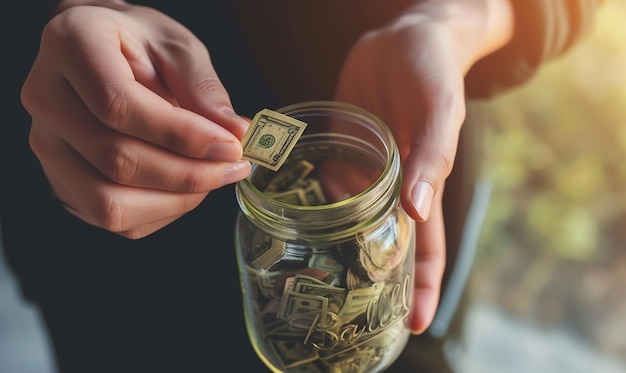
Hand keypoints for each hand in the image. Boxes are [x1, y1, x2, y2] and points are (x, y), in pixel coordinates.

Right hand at [21, 0, 250, 238]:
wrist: (103, 52)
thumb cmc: (140, 44)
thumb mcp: (178, 47)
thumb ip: (204, 89)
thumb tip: (235, 134)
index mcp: (71, 45)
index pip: (118, 106)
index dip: (181, 135)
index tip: (229, 146)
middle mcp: (45, 98)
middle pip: (115, 161)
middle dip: (189, 175)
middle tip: (233, 167)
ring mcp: (47, 145)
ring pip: (108, 204)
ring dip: (175, 201)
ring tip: (212, 178)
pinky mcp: (62, 180)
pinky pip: (112, 219)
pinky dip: (160, 212)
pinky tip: (185, 188)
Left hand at [335, 0, 512, 332]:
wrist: (402, 37)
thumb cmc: (432, 72)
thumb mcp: (439, 111)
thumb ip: (430, 158)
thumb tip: (417, 210)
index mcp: (421, 185)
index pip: (426, 247)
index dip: (423, 286)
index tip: (412, 323)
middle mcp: (390, 187)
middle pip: (382, 246)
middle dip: (372, 281)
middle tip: (349, 314)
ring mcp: (361, 172)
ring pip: (347, 223)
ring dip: (334, 251)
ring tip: (313, 282)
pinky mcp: (337, 150)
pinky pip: (321, 185)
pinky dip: (309, 206)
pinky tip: (289, 225)